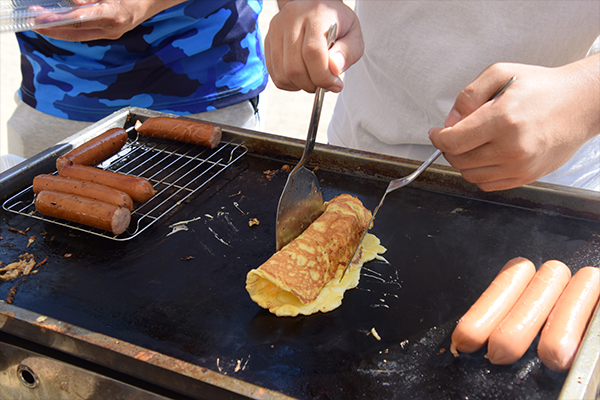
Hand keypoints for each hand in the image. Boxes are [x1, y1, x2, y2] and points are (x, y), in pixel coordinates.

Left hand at [33, 0, 186, 40]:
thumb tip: (73, 2)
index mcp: (114, 15)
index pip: (80, 21)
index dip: (59, 21)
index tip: (41, 18)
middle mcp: (113, 27)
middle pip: (77, 32)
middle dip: (53, 28)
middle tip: (33, 21)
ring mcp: (113, 32)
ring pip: (80, 35)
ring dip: (60, 30)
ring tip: (41, 23)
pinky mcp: (113, 32)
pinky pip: (87, 33)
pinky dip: (71, 30)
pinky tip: (59, 24)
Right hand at [265, 0, 363, 92]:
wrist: (314, 5)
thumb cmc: (335, 22)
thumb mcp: (353, 34)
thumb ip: (347, 53)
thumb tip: (334, 70)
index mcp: (315, 15)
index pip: (313, 53)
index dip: (323, 77)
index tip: (335, 84)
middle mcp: (291, 20)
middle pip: (294, 68)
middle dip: (312, 84)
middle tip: (324, 84)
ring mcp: (276, 30)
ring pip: (282, 74)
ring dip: (300, 85)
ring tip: (313, 79)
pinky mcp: (268, 41)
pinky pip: (275, 74)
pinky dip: (289, 83)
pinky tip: (302, 76)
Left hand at [428, 55, 599, 191]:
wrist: (580, 105)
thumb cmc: (542, 88)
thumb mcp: (501, 73)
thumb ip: (468, 96)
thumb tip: (449, 121)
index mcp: (504, 119)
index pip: (453, 141)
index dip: (437, 137)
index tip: (436, 132)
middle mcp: (512, 147)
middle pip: (458, 160)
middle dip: (449, 148)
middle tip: (454, 135)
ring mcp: (520, 166)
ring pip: (470, 175)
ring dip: (463, 161)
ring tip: (472, 143)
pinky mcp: (526, 177)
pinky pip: (487, 184)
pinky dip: (479, 172)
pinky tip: (486, 155)